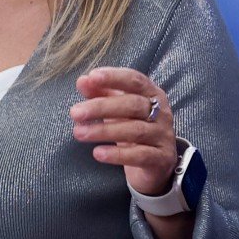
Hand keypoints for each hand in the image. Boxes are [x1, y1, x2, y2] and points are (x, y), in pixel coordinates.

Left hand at [71, 66, 177, 195]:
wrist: (155, 162)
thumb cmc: (131, 126)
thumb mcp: (116, 107)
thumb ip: (100, 93)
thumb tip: (82, 81)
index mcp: (152, 94)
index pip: (135, 80)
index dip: (114, 77)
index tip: (92, 77)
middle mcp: (162, 113)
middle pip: (133, 105)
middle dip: (101, 107)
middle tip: (75, 113)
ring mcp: (163, 136)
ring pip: (135, 130)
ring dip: (104, 131)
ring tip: (79, 133)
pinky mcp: (161, 158)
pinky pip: (140, 155)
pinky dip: (118, 154)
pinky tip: (97, 153)